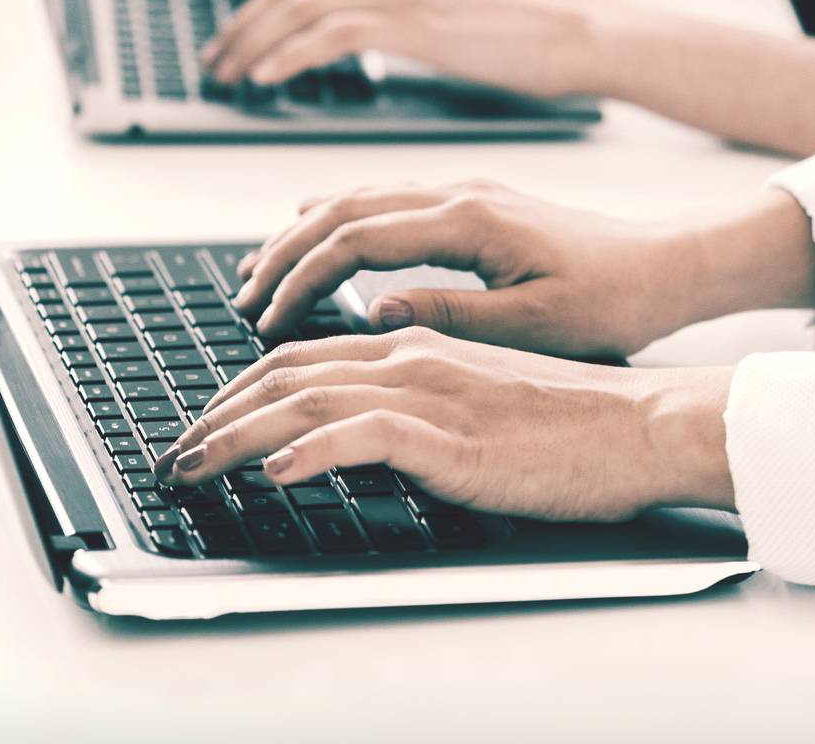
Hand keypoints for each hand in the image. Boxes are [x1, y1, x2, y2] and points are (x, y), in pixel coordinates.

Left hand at [157, 329, 735, 522]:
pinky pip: (364, 435)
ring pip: (306, 398)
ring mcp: (428, 392)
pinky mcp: (452, 436)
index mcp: (413, 342)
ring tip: (194, 466)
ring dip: (237, 435)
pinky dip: (312, 449)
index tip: (204, 424)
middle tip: (176, 455)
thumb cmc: (567, 419)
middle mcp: (409, 355)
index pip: (301, 356)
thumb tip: (359, 422)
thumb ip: (417, 397)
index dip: (240, 389)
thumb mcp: (477, 395)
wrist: (638, 421)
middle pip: (285, 372)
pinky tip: (277, 473)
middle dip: (217, 414)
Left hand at [201, 0, 598, 96]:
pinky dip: (289, 56)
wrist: (580, 32)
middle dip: (242, 29)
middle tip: (217, 65)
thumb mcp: (444, 2)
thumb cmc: (523, 30)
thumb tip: (347, 33)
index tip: (236, 45)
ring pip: (298, 6)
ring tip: (231, 77)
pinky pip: (330, 33)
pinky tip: (268, 79)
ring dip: (253, 45)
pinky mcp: (415, 16)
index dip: (257, 12)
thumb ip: (393, 5)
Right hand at [228, 179, 690, 351]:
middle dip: (284, 250)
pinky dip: (338, 216)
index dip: (303, 277)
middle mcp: (458, 193)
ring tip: (260, 266)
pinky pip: (385, 199)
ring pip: (359, 197)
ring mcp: (464, 192)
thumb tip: (376, 313)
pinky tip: (317, 227)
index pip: (355, 238)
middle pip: (343, 209)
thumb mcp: (534, 324)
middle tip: (243, 293)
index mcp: (468, 220)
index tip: (268, 317)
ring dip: (303, 230)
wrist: (666, 264)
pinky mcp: (473, 202)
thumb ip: (453, 316)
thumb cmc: (613, 299)